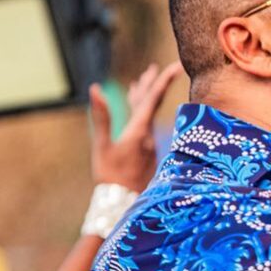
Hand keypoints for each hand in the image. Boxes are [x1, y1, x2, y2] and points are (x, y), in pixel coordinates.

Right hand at [89, 62, 182, 191]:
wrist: (121, 204)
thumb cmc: (109, 176)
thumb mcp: (102, 146)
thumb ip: (101, 117)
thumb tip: (95, 89)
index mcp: (139, 131)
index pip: (152, 100)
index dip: (162, 81)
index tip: (175, 67)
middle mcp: (148, 136)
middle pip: (151, 105)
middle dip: (152, 85)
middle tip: (156, 68)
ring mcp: (149, 145)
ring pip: (148, 116)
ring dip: (144, 99)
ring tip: (140, 83)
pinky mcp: (147, 153)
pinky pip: (146, 127)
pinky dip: (141, 115)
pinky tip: (136, 113)